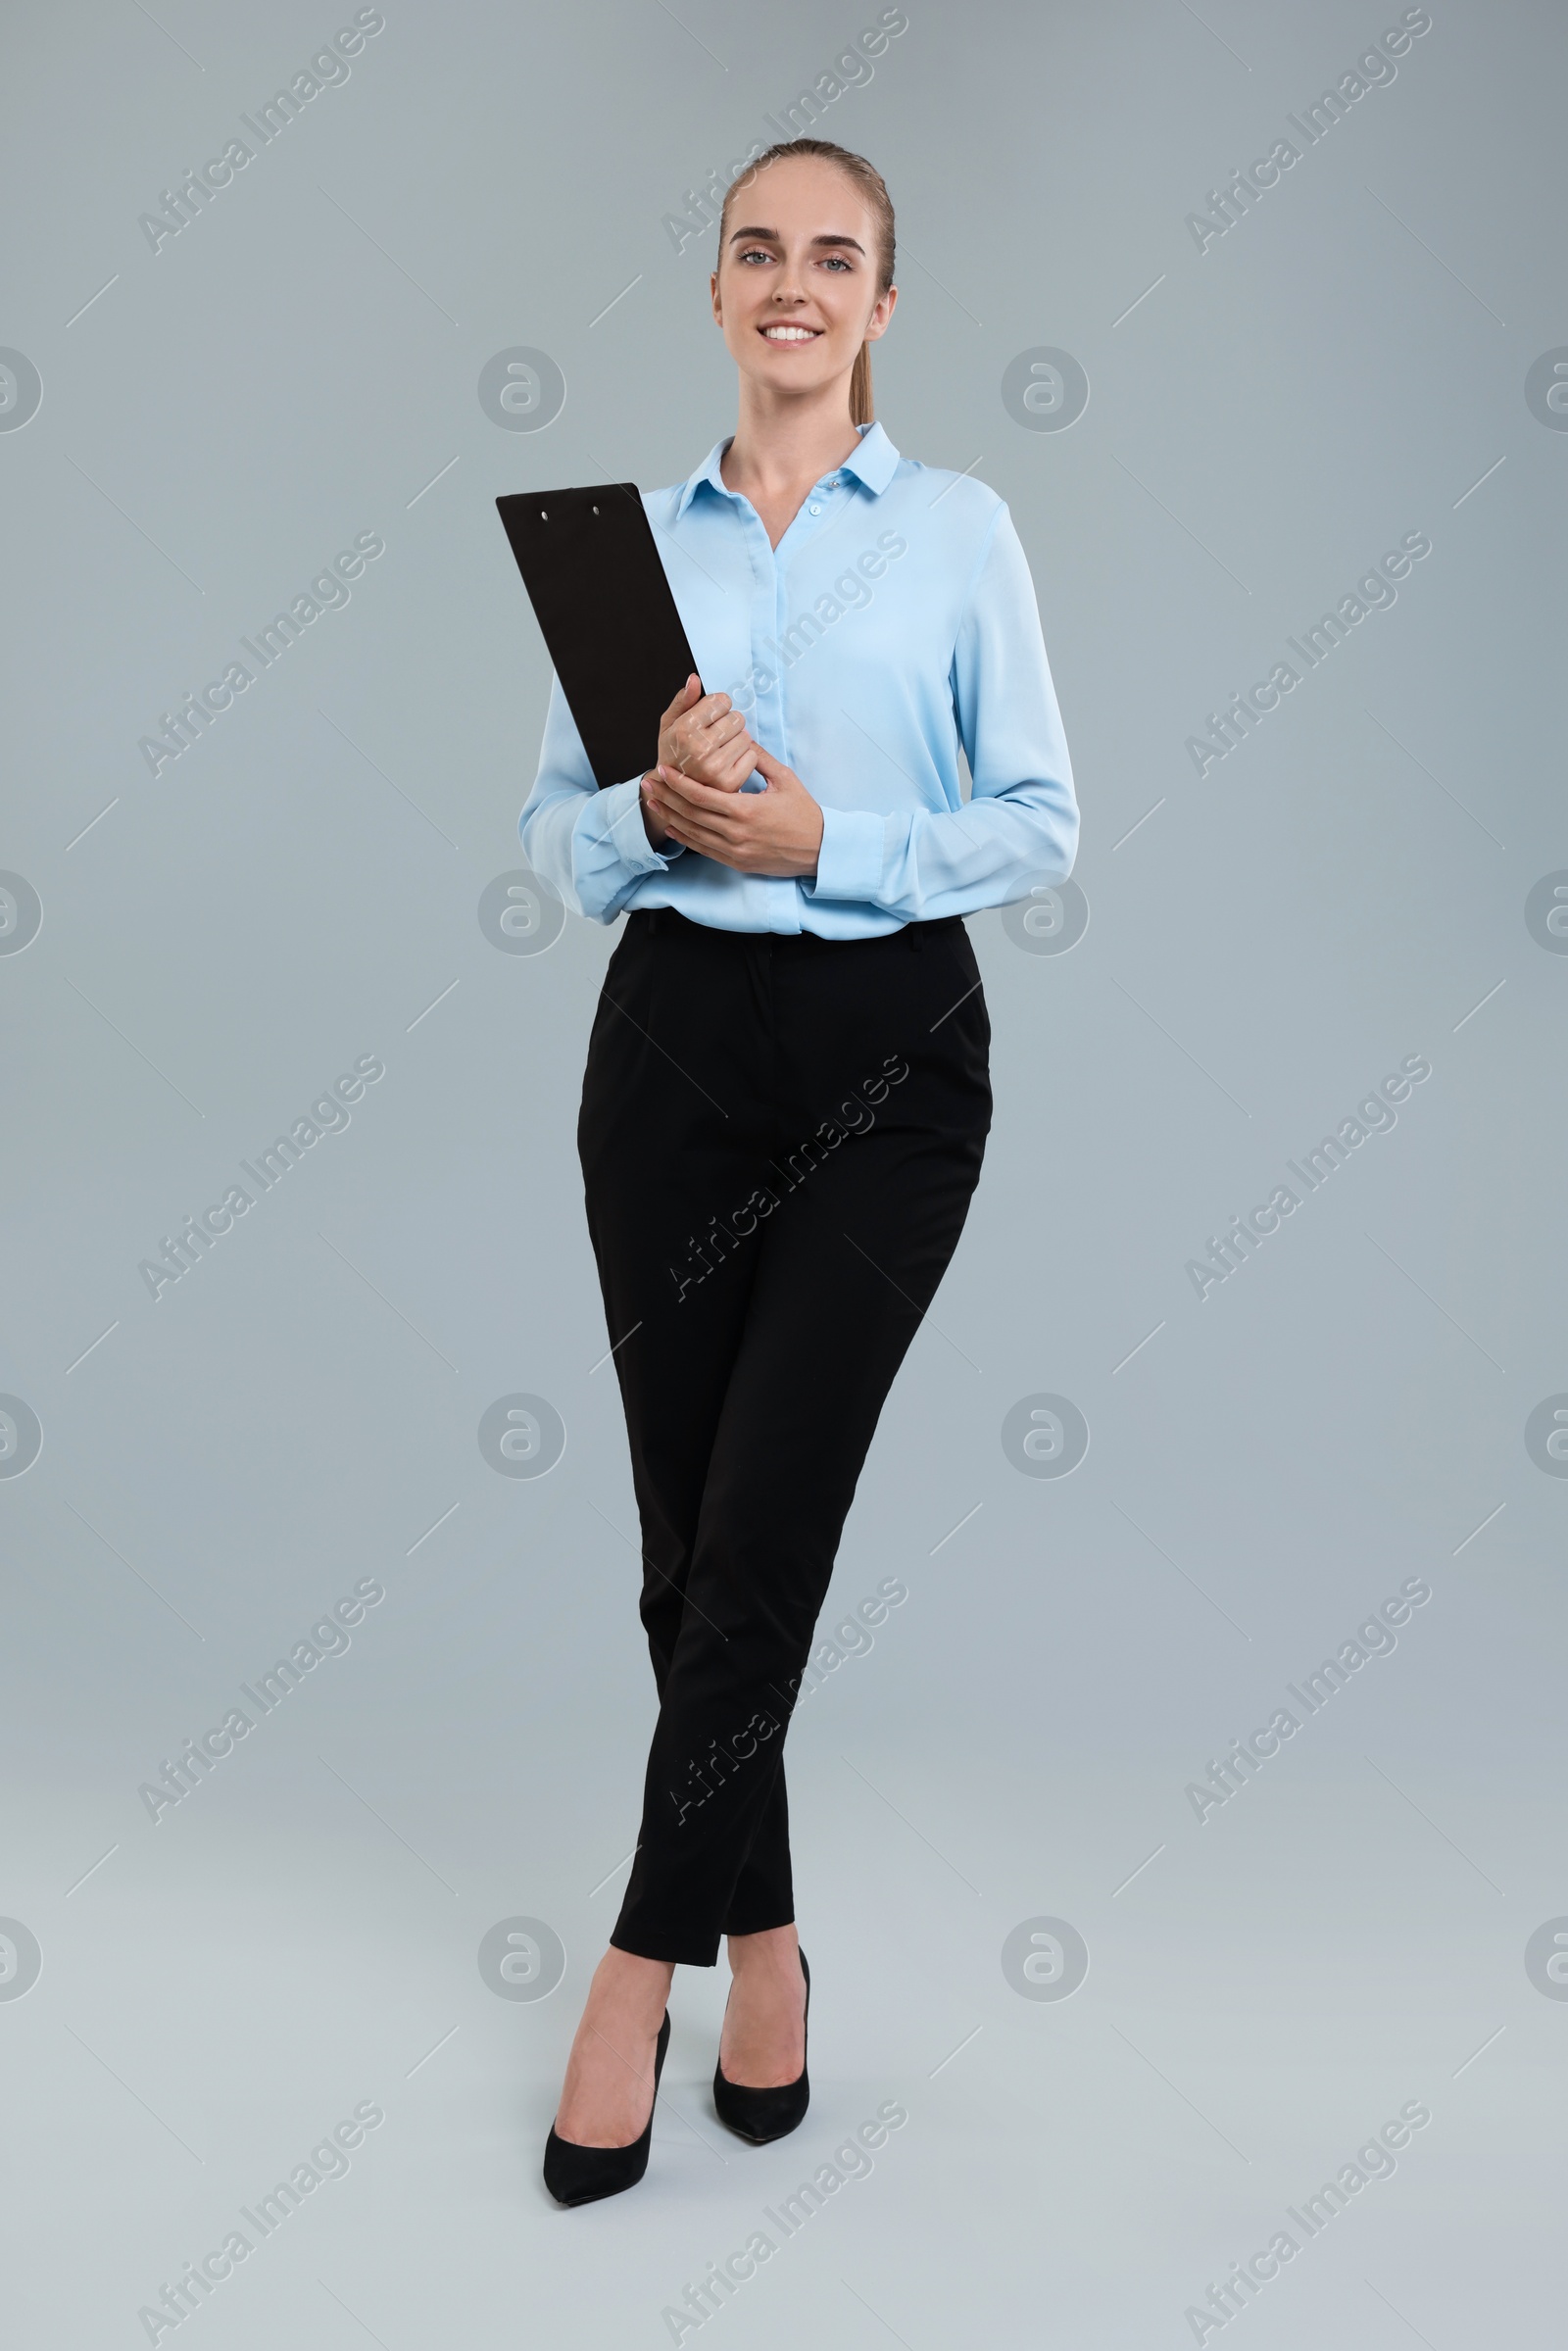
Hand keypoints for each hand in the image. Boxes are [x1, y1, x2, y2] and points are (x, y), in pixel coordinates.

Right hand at [640, 675, 756, 848]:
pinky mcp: (730, 782)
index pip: (721, 700)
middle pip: (737, 718)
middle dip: (728, 724)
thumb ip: (682, 701)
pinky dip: (744, 758)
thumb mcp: (670, 725)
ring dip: (736, 741)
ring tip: (721, 751)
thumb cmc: (673, 753)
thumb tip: (694, 679)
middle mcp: (699, 748)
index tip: (709, 719)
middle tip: (716, 737)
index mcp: (684, 730)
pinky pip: (751, 756)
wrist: (672, 793)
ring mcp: (715, 767)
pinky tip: (729, 764)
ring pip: (745, 736)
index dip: (718, 707)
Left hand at [643, 743, 823, 877]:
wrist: (819, 850)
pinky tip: (672, 826)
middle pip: (691, 813)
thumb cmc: (805, 813)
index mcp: (745, 809)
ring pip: (693, 833)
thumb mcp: (785, 780)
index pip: (702, 795)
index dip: (678, 783)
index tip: (663, 770)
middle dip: (667, 796)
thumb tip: (741, 739)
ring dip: (670, 816)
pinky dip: (685, 838)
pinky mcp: (736, 862)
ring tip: (653, 802)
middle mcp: (735, 832)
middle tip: (648, 782)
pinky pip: (703, 849)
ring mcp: (734, 850)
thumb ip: (760, 759)